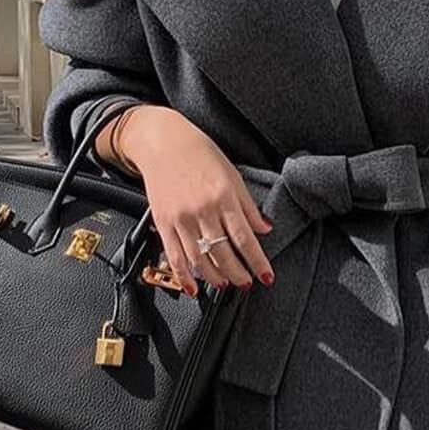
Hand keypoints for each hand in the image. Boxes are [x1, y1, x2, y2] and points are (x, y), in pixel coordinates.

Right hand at [114, 105, 273, 297]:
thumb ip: (248, 206)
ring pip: (199, 259)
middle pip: (223, 253)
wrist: (161, 141)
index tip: (266, 276)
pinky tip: (194, 288)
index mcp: (223, 197)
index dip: (257, 261)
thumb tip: (265, 229)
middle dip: (238, 274)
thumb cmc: (200, 154)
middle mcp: (202, 210)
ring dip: (215, 278)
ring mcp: (181, 219)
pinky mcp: (163, 223)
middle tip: (247, 283)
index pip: (245, 238)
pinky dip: (184, 276)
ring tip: (226, 284)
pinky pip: (174, 256)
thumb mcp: (232, 175)